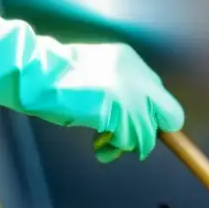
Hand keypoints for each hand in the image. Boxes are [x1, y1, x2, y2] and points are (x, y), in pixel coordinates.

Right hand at [0, 6, 184, 162]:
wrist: (38, 75)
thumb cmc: (57, 79)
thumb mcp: (96, 75)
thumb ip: (118, 92)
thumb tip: (134, 120)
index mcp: (130, 60)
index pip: (159, 94)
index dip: (151, 116)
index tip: (140, 127)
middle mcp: (137, 75)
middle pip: (170, 115)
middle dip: (153, 132)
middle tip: (131, 140)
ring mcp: (130, 94)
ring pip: (146, 134)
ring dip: (126, 144)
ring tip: (103, 143)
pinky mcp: (119, 110)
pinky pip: (129, 140)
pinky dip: (114, 147)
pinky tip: (98, 143)